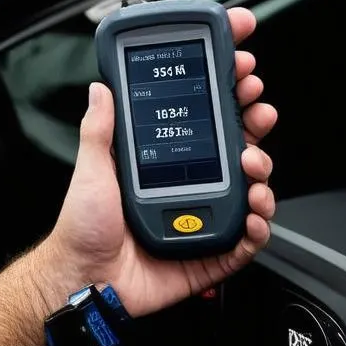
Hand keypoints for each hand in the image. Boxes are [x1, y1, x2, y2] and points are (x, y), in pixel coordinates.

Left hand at [43, 7, 276, 317]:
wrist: (85, 280)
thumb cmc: (83, 230)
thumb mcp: (91, 170)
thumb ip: (99, 129)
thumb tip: (101, 87)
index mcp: (165, 161)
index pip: (203, 117)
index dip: (226, 89)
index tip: (239, 64)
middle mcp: (190, 184)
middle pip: (238, 145)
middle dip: (255, 121)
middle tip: (257, 108)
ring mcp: (203, 217)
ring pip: (250, 187)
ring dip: (262, 170)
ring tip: (251, 164)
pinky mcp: (210, 252)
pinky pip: (246, 239)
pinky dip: (259, 226)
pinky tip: (254, 215)